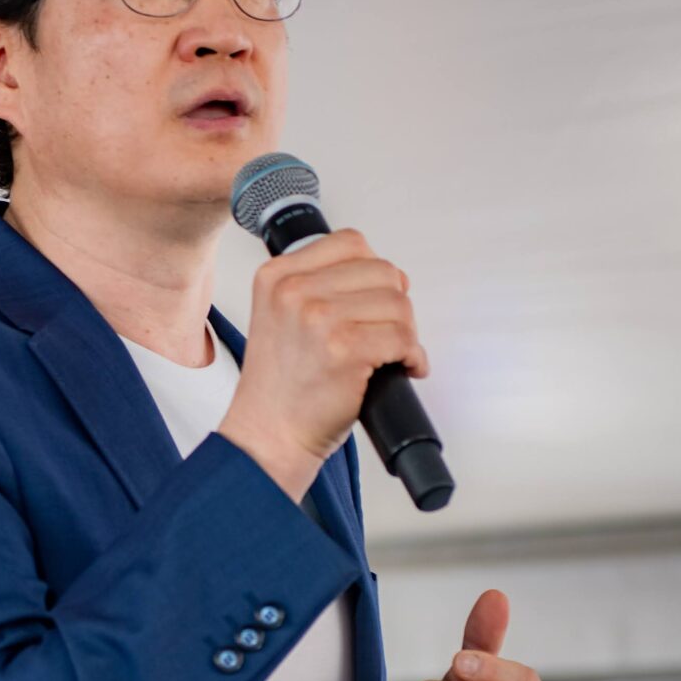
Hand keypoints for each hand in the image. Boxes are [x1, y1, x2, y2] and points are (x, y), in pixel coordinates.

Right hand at [219, 231, 425, 503]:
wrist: (269, 437)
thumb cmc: (281, 387)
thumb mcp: (281, 317)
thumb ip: (319, 287)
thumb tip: (389, 277)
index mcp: (276, 275)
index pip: (351, 243)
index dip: (373, 273)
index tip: (372, 302)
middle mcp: (293, 290)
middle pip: (382, 271)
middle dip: (394, 305)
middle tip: (384, 335)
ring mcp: (317, 317)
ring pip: (398, 303)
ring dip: (405, 333)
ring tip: (389, 355)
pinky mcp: (344, 349)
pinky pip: (403, 338)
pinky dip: (412, 357)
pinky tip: (400, 369)